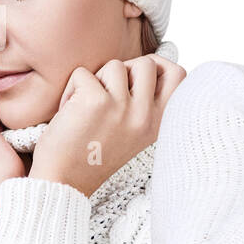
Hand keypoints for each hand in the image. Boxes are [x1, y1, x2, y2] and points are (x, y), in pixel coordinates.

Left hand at [30, 52, 187, 198]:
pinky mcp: (95, 101)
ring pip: (115, 65)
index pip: (179, 76)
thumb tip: (149, 65)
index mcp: (158, 124)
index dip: (161, 65)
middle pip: (148, 63)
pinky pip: (83, 74)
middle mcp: (145, 116)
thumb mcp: (134, 134)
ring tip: (87, 104)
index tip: (140, 74)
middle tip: (110, 89)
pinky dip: (72, 88)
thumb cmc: (94, 156)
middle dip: (127, 68)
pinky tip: (69, 112)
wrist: (64, 181)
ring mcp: (123, 108)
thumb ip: (146, 105)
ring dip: (97, 79)